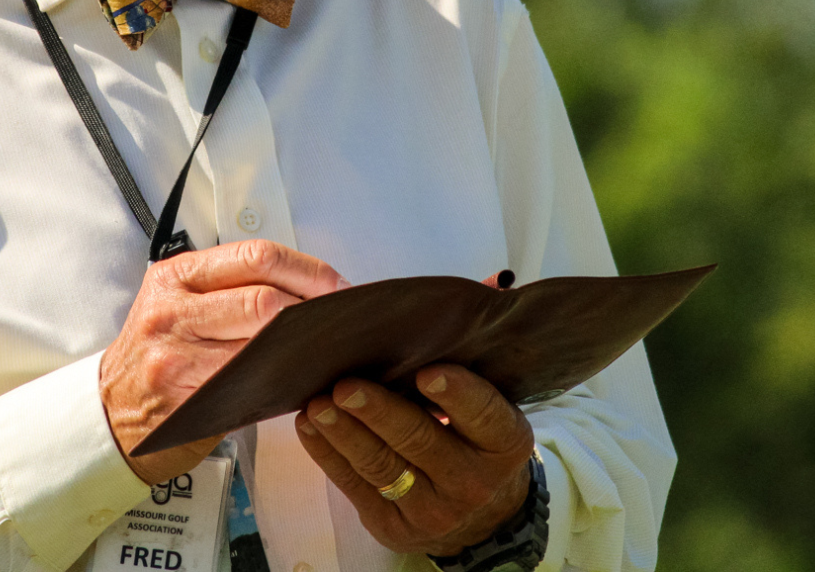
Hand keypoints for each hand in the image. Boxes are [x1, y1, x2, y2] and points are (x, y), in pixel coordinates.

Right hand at [99, 239, 344, 484]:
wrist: (109, 411)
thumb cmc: (156, 353)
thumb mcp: (178, 303)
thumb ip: (230, 289)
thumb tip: (306, 289)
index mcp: (177, 275)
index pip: (255, 256)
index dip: (306, 270)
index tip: (336, 286)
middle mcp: (172, 308)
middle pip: (263, 297)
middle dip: (311, 308)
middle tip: (339, 319)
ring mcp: (175, 354)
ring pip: (259, 341)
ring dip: (303, 345)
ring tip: (327, 346)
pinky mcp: (182, 398)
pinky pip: (247, 383)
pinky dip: (281, 378)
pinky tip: (300, 377)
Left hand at [296, 363, 533, 557]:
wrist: (481, 517)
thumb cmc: (476, 437)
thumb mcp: (492, 406)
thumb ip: (475, 359)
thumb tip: (481, 288)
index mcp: (503, 444)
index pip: (484, 415)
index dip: (457, 394)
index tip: (426, 373)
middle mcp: (472, 481)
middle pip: (421, 441)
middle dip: (379, 412)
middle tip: (347, 386)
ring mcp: (432, 510)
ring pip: (381, 466)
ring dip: (344, 433)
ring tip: (319, 404)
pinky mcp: (394, 526)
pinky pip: (356, 487)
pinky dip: (329, 455)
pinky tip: (310, 425)